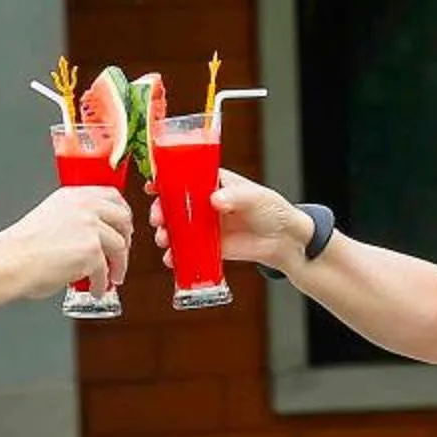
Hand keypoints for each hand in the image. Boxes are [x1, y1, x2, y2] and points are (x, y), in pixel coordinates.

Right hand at [4, 182, 132, 297]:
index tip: (123, 228)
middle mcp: (84, 207)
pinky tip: (95, 289)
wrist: (10, 261)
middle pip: (123, 218)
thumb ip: (72, 219)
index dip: (122, 213)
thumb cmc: (21, 247)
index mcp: (73, 196)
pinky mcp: (91, 251)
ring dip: (119, 265)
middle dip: (127, 238)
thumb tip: (91, 235)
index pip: (111, 196)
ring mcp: (90, 228)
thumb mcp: (49, 217)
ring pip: (119, 247)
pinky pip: (105, 271)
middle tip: (122, 254)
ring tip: (112, 278)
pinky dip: (101, 283)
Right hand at [153, 166, 307, 272]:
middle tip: (158, 219)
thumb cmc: (271, 209)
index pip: (183, 178)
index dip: (165, 181)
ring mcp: (205, 226)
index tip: (152, 186)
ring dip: (165, 233)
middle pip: (174, 204)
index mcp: (213, 183)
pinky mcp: (209, 246)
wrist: (284, 239)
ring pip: (177, 228)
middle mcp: (204, 203)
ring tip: (163, 239)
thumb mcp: (254, 197)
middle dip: (161, 211)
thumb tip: (215, 200)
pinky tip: (171, 258)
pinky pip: (187, 250)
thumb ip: (234, 196)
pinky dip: (176, 255)